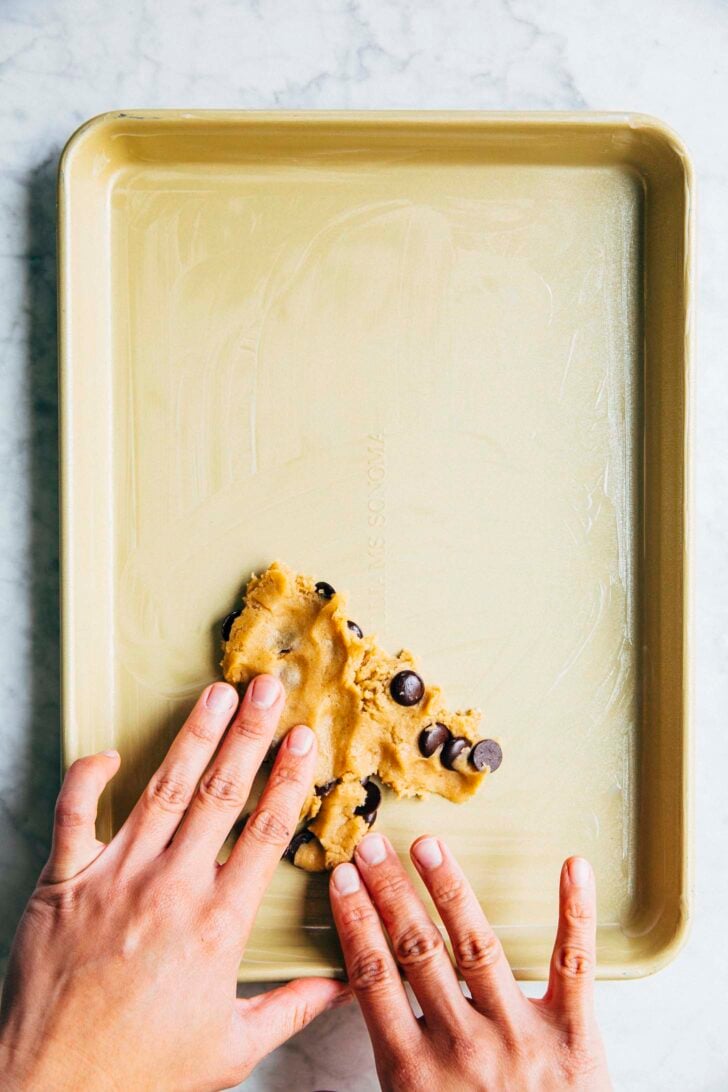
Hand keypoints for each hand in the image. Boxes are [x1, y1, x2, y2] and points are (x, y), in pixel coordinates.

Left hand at [0, 676, 347, 1090]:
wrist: (56, 1091)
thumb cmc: (144, 1073)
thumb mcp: (232, 1047)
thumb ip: (292, 1006)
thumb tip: (345, 984)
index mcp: (217, 923)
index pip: (266, 832)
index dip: (289, 779)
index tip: (306, 739)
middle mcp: (171, 887)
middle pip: (220, 794)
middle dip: (249, 734)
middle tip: (269, 688)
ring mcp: (114, 878)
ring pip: (162, 791)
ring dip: (192, 737)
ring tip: (217, 694)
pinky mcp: (63, 883)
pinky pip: (73, 816)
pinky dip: (86, 779)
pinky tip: (108, 754)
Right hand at [330, 834, 610, 1091]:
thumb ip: (395, 1053)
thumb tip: (364, 988)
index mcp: (414, 1070)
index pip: (375, 977)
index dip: (356, 922)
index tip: (344, 879)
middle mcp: (463, 1046)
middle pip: (417, 951)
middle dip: (391, 892)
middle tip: (374, 844)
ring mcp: (520, 1038)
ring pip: (478, 947)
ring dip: (450, 890)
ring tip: (429, 846)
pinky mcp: (575, 1038)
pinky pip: (573, 967)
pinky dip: (575, 914)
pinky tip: (572, 867)